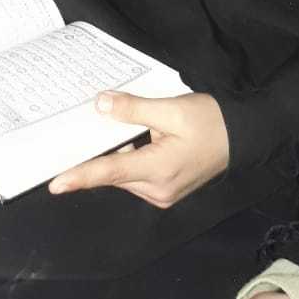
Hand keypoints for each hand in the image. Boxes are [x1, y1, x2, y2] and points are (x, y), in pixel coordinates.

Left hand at [49, 91, 229, 206]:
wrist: (243, 136)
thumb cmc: (211, 122)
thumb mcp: (171, 109)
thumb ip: (133, 109)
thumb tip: (101, 105)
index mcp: (158, 170)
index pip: (110, 172)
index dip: (80, 176)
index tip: (56, 183)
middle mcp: (157, 189)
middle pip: (113, 172)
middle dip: (96, 153)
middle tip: (80, 129)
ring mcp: (162, 192)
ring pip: (123, 173)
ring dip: (114, 153)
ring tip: (113, 129)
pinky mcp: (165, 188)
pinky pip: (135, 173)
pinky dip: (127, 157)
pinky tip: (129, 137)